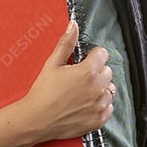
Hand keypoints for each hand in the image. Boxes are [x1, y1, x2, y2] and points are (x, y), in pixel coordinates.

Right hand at [20, 20, 114, 141]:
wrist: (36, 120)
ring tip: (83, 92)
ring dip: (100, 89)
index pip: (102, 54)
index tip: (84, 61)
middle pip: (107, 71)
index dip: (92, 56)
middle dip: (96, 72)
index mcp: (88, 71)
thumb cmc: (43, 92)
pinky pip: (109, 107)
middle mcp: (98, 88)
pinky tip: (86, 104)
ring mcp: (100, 105)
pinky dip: (101, 105)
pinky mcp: (99, 120)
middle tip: (80, 78)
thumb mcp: (52, 64)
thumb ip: (66, 43)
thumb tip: (73, 26)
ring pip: (110, 89)